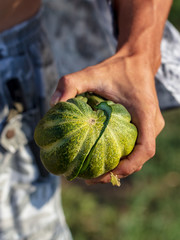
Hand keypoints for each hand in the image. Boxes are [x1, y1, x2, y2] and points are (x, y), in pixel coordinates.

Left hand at [51, 53, 164, 183]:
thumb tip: (52, 105)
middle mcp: (152, 124)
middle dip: (118, 172)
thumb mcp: (91, 73)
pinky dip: (121, 156)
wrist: (136, 60)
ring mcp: (151, 125)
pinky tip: (102, 158)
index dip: (128, 167)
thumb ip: (70, 83)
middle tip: (91, 179)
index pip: (145, 150)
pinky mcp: (146, 125)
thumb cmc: (117, 68)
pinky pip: (135, 146)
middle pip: (140, 159)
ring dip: (119, 167)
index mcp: (146, 114)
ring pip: (137, 155)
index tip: (105, 174)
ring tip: (95, 174)